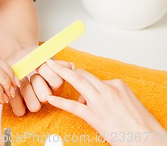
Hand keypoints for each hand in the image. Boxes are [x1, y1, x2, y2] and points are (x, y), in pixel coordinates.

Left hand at [6, 47, 72, 115]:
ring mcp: (35, 103)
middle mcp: (48, 96)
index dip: (46, 71)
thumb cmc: (31, 58)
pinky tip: (15, 87)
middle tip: (31, 73)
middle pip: (45, 97)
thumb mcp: (43, 56)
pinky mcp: (22, 108)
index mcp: (56, 83)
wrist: (16, 58)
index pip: (57, 82)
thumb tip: (71, 66)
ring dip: (25, 90)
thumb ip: (56, 62)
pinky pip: (20, 110)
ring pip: (34, 107)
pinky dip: (15, 98)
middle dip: (36, 82)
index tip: (40, 63)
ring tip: (21, 80)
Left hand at [46, 59, 166, 145]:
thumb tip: (102, 97)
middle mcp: (108, 90)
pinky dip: (61, 101)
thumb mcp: (130, 102)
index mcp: (118, 85)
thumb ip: (114, 94)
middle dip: (66, 67)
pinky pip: (74, 106)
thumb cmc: (142, 125)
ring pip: (77, 83)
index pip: (95, 78)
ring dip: (61, 74)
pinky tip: (51, 99)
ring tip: (48, 69)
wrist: (149, 140)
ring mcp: (100, 102)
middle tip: (53, 61)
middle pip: (83, 74)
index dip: (81, 77)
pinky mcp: (95, 117)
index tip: (72, 72)